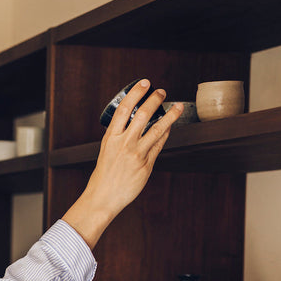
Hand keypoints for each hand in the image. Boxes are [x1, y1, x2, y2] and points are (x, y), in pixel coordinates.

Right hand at [62, 80, 182, 248]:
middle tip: (161, 92)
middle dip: (154, 100)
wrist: (103, 197)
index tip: (144, 83)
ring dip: (170, 116)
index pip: (124, 109)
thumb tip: (136, 125)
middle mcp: (124, 144)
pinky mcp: (146, 165)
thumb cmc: (104, 175)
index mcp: (110, 138)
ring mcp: (137, 154)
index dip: (136, 93)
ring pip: (157, 129)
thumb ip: (120, 137)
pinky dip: (165, 134)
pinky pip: (159, 145)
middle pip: (142, 115)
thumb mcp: (106, 150)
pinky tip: (169, 128)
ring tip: (177, 106)